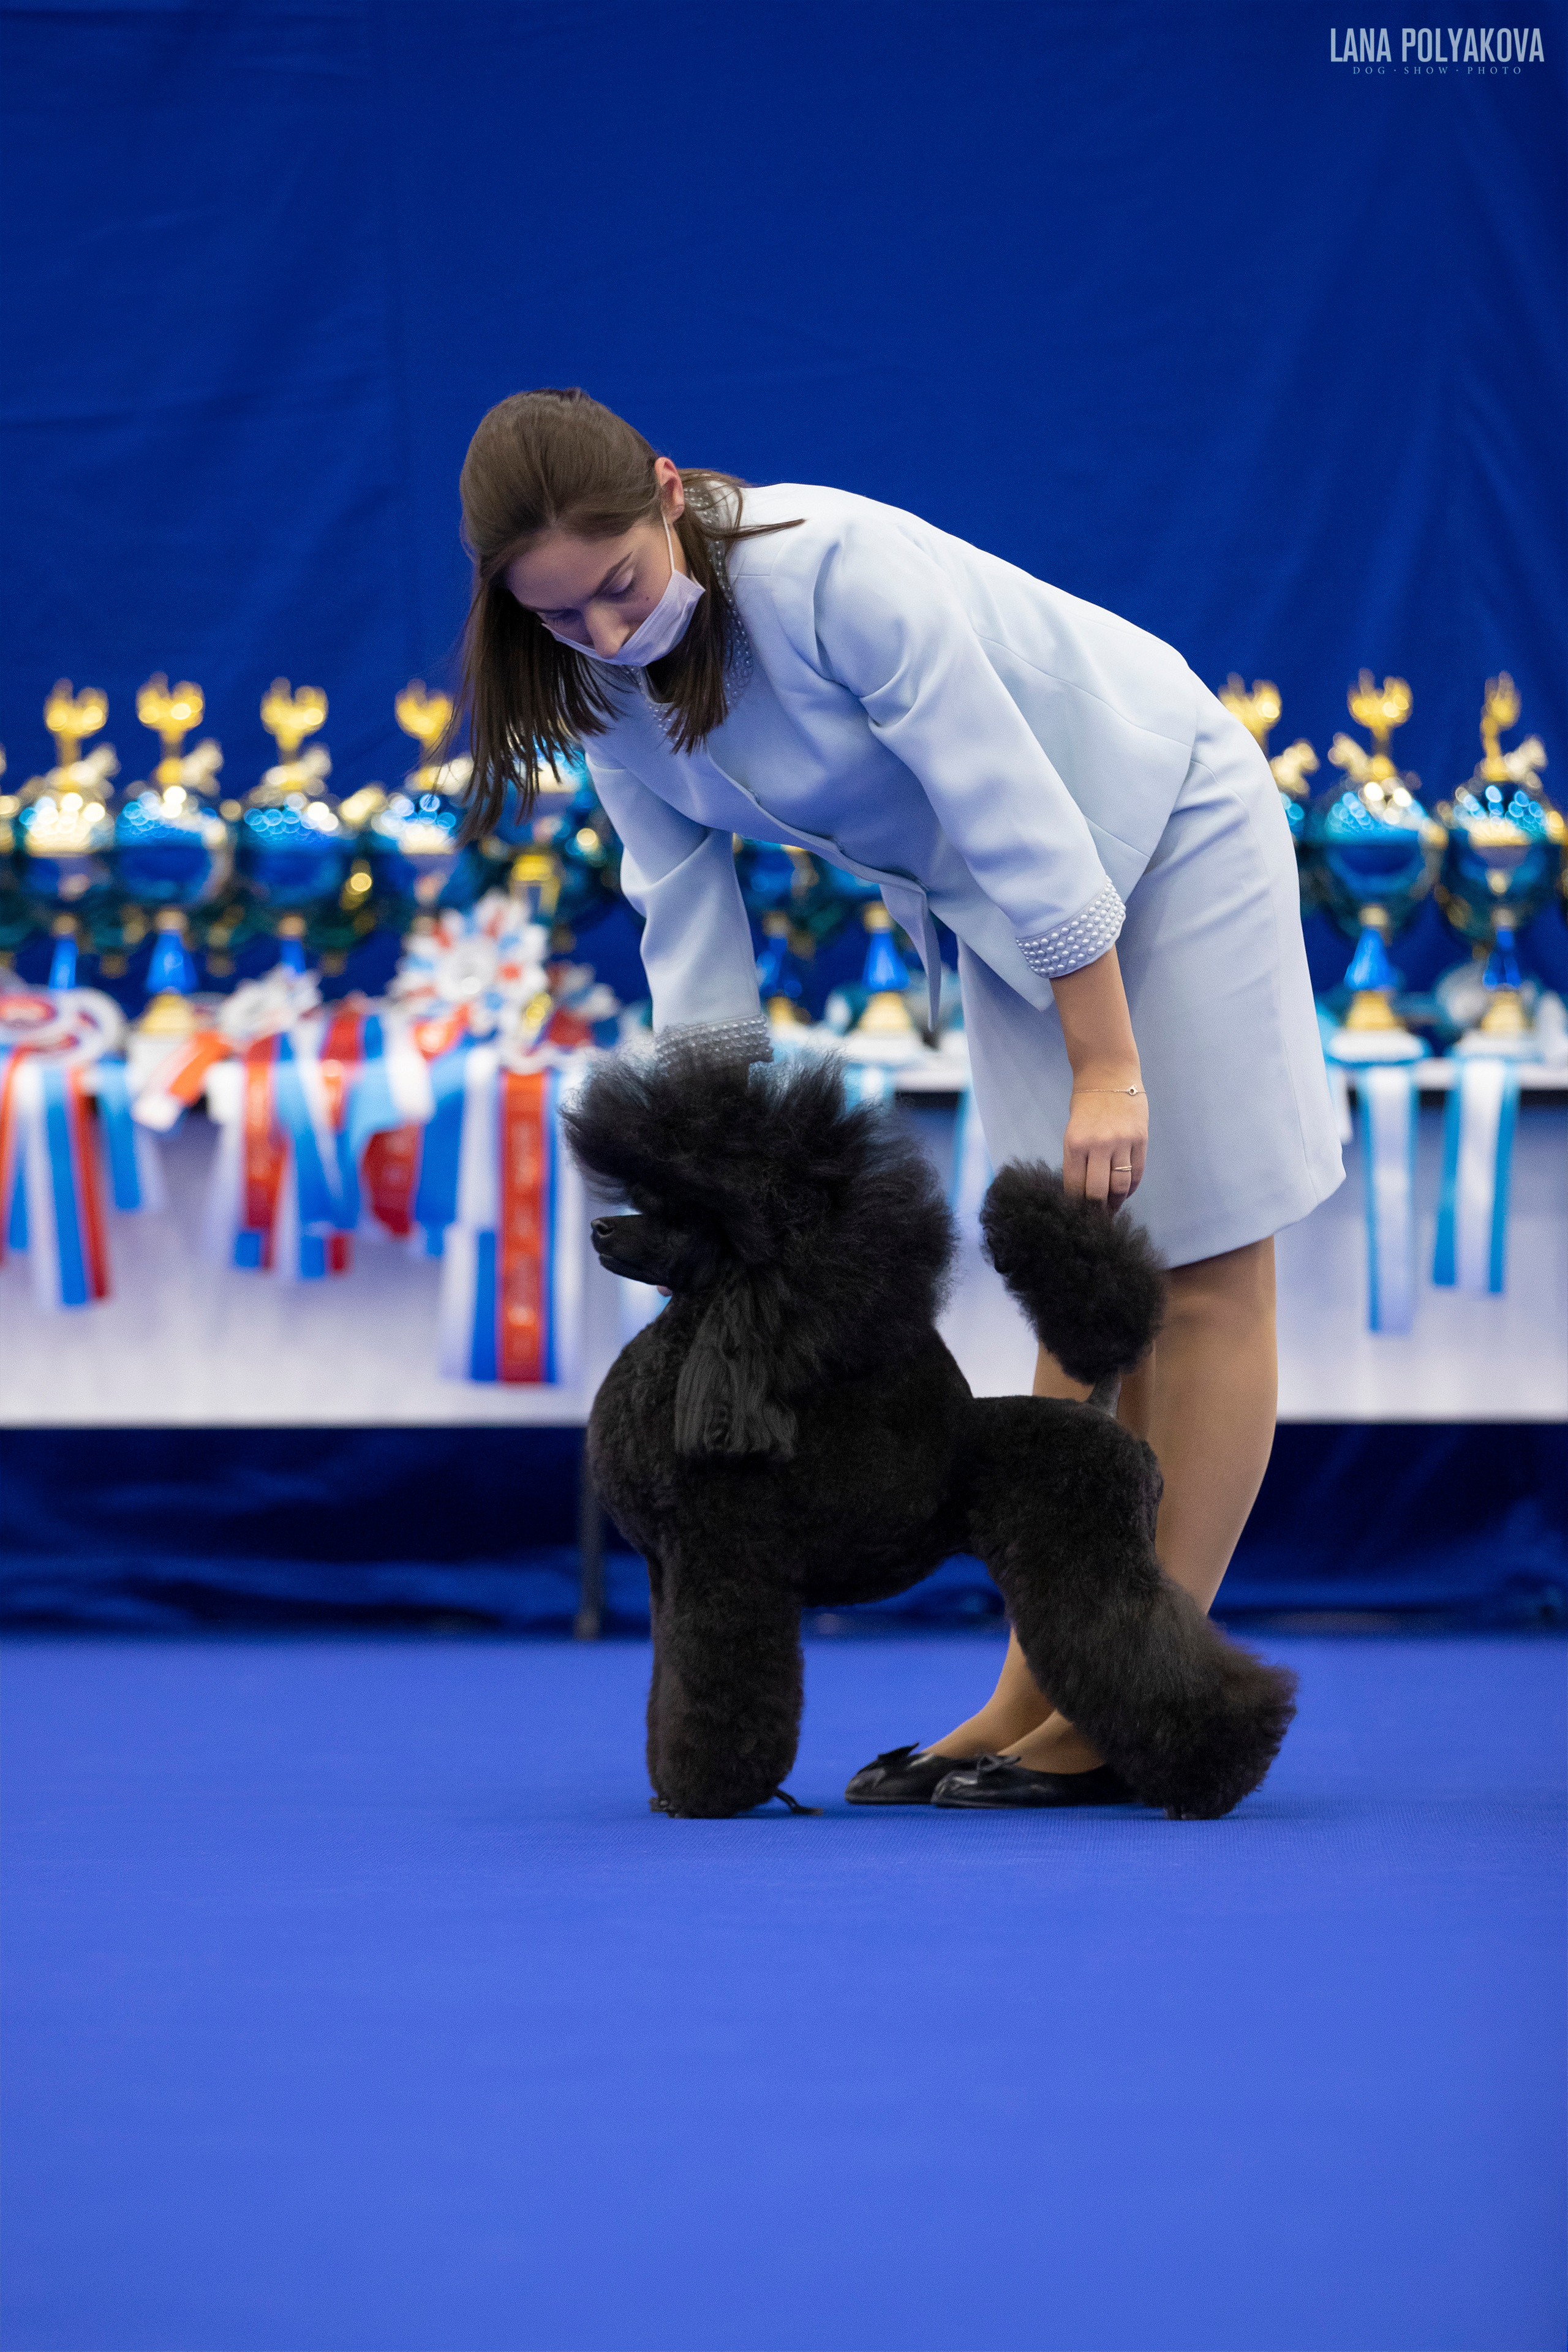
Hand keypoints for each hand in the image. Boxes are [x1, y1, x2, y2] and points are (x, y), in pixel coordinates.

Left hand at [1063, 1080, 1146, 1208]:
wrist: (1110, 1073)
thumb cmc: (1086, 1103)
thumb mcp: (1072, 1131)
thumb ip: (1078, 1158)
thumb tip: (1083, 1191)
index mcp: (1075, 1144)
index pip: (1075, 1186)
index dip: (1076, 1206)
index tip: (1077, 1216)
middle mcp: (1098, 1145)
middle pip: (1098, 1191)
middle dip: (1096, 1211)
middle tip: (1095, 1220)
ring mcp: (1122, 1143)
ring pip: (1120, 1185)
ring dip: (1115, 1202)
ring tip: (1111, 1209)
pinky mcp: (1140, 1140)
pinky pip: (1137, 1172)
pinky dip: (1130, 1187)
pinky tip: (1124, 1193)